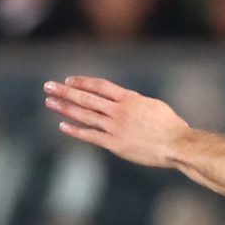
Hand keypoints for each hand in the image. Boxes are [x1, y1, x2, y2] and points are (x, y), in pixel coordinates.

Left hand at [44, 76, 190, 167]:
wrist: (176, 144)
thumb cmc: (171, 126)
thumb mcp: (153, 106)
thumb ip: (135, 103)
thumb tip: (126, 102)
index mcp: (129, 98)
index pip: (100, 86)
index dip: (83, 82)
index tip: (69, 80)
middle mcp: (119, 110)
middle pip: (87, 98)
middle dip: (66, 91)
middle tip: (48, 86)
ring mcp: (115, 127)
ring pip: (85, 115)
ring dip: (65, 108)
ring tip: (49, 102)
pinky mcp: (115, 144)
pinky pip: (91, 136)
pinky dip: (76, 130)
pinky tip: (62, 126)